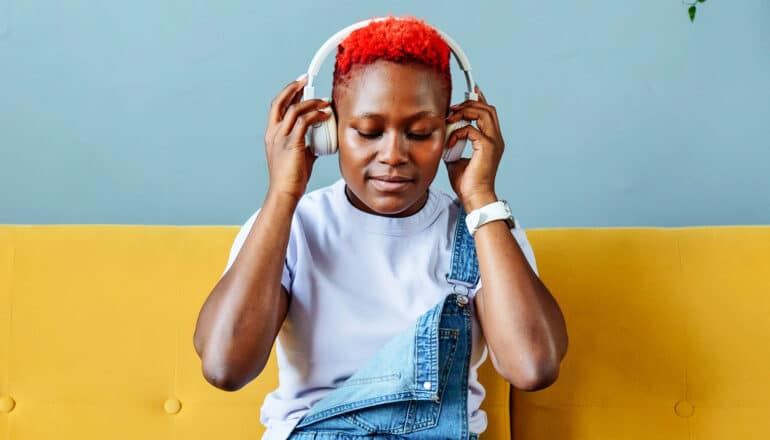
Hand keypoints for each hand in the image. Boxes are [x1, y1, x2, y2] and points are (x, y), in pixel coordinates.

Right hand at [264, 74, 331, 201]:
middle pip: (281, 101)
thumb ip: (306, 144)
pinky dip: (316, 115)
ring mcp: (281, 137)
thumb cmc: (291, 177)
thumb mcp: (298, 156)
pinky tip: (325, 116)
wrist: (285, 192)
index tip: (299, 86)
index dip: (288, 93)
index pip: (278, 107)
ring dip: (311, 102)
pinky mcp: (292, 143)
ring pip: (295, 109)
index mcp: (272, 134)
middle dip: (294, 87)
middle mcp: (274, 133)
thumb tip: (319, 140)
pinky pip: (305, 121)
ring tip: (324, 102)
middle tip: (306, 79)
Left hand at [444, 85, 504, 210]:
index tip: (469, 92)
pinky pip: (471, 129)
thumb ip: (453, 144)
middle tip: (452, 108)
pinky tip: (449, 141)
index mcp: (491, 141)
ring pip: (484, 113)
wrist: (474, 197)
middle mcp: (496, 139)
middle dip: (469, 103)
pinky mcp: (487, 147)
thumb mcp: (456, 158)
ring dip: (465, 112)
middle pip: (488, 108)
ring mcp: (494, 142)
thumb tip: (444, 135)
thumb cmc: (467, 183)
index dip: (479, 100)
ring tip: (450, 119)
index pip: (488, 114)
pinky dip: (458, 132)